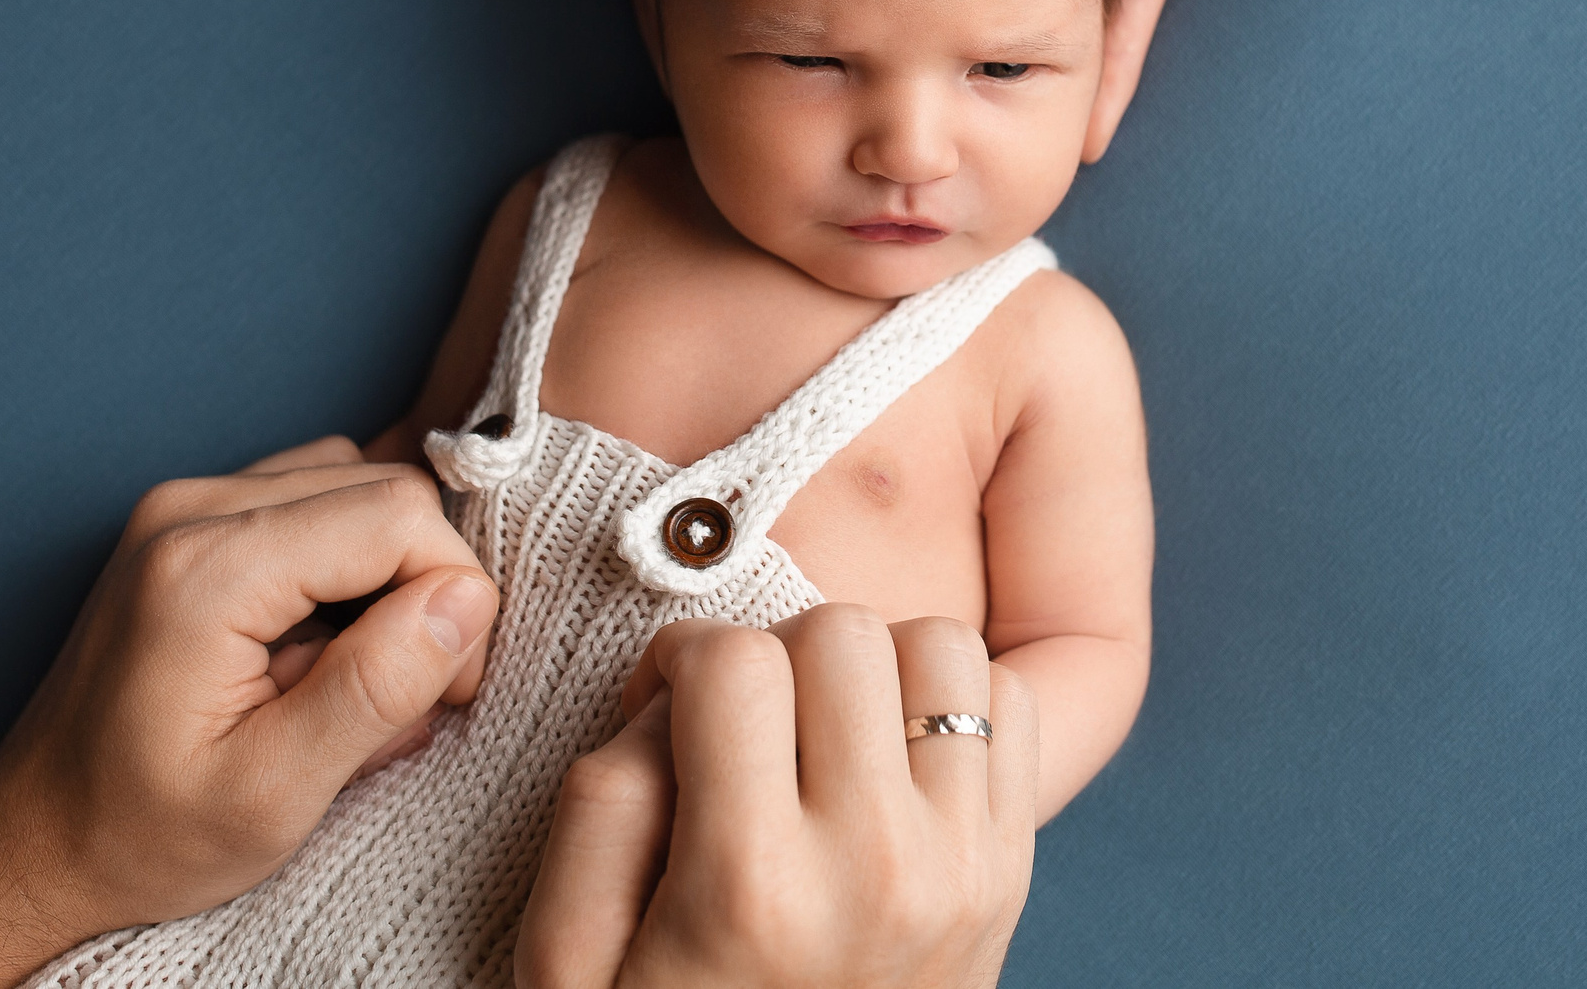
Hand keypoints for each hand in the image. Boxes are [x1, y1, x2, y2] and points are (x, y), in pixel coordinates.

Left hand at [0, 437, 497, 988]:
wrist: (32, 844)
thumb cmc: (141, 835)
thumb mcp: (273, 792)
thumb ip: (375, 686)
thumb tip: (467, 600)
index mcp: (206, 568)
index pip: (398, 514)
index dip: (453, 595)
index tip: (449, 688)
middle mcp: (189, 508)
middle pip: (382, 488)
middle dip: (426, 585)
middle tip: (414, 692)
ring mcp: (181, 506)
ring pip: (354, 483)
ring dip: (386, 572)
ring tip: (357, 672)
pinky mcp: (186, 521)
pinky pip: (311, 498)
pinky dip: (345, 563)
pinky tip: (320, 644)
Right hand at [518, 605, 1038, 988]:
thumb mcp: (571, 962)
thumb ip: (600, 805)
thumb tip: (673, 689)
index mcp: (750, 885)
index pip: (735, 662)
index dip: (683, 661)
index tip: (671, 706)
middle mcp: (873, 864)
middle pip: (845, 630)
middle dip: (780, 652)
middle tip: (750, 718)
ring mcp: (962, 866)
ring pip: (943, 645)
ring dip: (879, 665)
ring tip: (829, 729)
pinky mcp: (1014, 871)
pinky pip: (1014, 704)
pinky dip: (953, 704)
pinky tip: (893, 759)